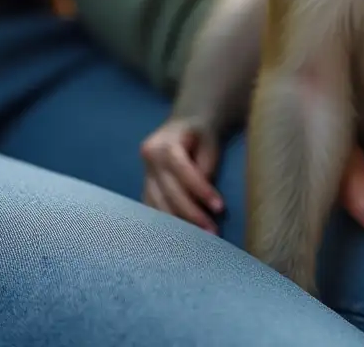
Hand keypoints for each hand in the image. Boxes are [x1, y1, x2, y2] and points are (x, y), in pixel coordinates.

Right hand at [140, 115, 225, 234]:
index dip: (200, 190)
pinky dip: (166, 223)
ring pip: (158, 204)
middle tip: (213, 232)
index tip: (219, 208)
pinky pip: (153, 208)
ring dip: (180, 224)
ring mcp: (144, 174)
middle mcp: (149, 159)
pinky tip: (179, 237)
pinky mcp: (145, 187)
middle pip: (169, 191)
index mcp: (163, 144)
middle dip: (192, 214)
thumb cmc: (202, 132)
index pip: (182, 170)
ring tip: (201, 239)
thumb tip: (203, 198)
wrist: (184, 124)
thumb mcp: (210, 141)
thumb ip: (207, 166)